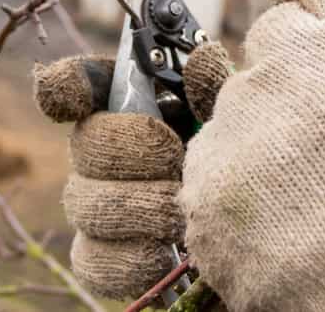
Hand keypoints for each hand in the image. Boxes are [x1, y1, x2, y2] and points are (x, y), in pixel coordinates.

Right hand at [33, 45, 229, 299]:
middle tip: (174, 162)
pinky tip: (162, 252)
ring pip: (86, 204)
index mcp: (130, 105)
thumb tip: (201, 60)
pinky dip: (128, 259)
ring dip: (136, 208)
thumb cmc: (232, 159)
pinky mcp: (106, 260)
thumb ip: (216, 89)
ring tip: (178, 214)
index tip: (74, 97)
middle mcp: (102, 152)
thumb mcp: (232, 118)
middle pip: (86, 145)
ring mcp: (97, 207)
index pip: (81, 82)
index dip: (69, 85)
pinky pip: (94, 263)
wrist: (255, 228)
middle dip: (131, 153)